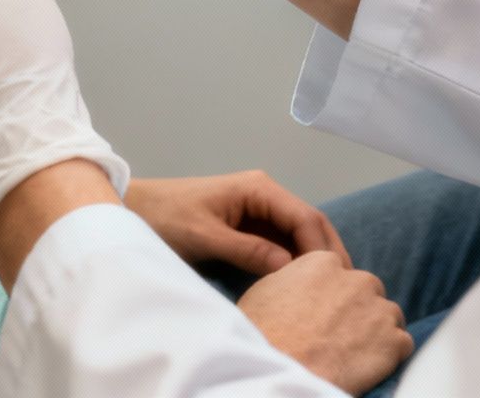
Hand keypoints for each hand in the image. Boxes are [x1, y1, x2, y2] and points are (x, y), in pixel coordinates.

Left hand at [125, 171, 349, 276]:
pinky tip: (303, 285)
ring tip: (329, 291)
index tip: (332, 279)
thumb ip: (247, 249)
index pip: (305, 217)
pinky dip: (295, 262)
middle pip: (309, 224)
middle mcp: (264, 195)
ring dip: (313, 259)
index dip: (322, 248)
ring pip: (298, 235)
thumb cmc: (165, 217)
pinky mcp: (249, 227)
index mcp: (258, 189)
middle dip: (327, 253)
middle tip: (344, 289)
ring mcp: (258, 211)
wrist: (134, 210)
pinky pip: (282, 244)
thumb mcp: (205, 236)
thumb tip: (290, 265)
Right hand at [238, 252, 412, 394]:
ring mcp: (378, 310)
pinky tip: (368, 365)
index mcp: (323, 262)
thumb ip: (294, 277)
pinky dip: (391, 355)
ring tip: (354, 351)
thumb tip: (301, 284)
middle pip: (368, 289)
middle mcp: (356, 280)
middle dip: (359, 308)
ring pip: (389, 315)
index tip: (325, 311)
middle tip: (340, 333)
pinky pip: (402, 343)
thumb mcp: (266, 289)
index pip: (339, 271)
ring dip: (377, 330)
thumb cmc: (263, 332)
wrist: (279, 366)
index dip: (333, 293)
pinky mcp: (394, 341)